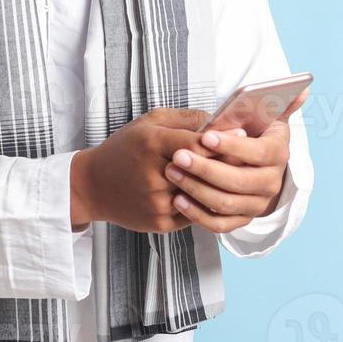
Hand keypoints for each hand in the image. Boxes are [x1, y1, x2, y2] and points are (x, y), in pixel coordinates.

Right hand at [70, 107, 241, 233]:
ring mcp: (158, 202)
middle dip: (228, 162)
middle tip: (249, 154)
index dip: (222, 140)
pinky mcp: (161, 223)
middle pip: (204, 170)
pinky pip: (195, 213)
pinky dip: (207, 204)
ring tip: (238, 175)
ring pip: (203, 195)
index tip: (241, 134)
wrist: (93, 187)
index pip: (198, 143)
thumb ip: (183, 119)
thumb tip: (217, 119)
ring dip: (221, 186)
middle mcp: (155, 175)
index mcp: (152, 145)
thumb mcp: (148, 123)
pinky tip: (217, 194)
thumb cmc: (124, 150)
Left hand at [163, 86, 306, 232]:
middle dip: (206, 168)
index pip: (259, 152)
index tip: (206, 136)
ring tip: (173, 173)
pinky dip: (198, 214)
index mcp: (279, 153)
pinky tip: (179, 199)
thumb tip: (302, 90)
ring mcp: (258, 204)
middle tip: (178, 156)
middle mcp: (272, 182)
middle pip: (239, 181)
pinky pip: (220, 224)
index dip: (232, 146)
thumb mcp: (266, 116)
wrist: (254, 166)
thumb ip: (280, 101)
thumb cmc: (253, 133)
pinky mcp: (242, 220)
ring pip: (227, 203)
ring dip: (196, 189)